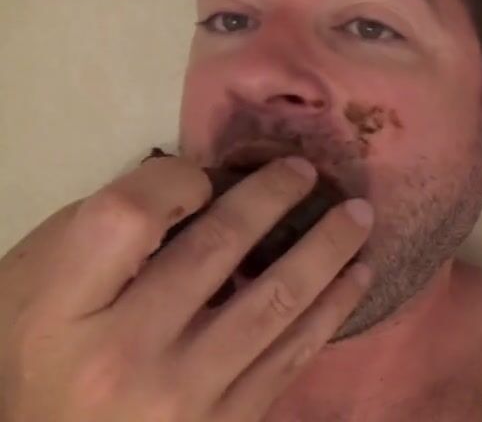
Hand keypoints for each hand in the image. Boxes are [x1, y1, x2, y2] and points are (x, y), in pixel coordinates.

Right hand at [0, 156, 373, 421]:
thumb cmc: (43, 360)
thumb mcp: (38, 289)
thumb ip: (103, 236)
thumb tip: (195, 188)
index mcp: (63, 308)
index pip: (131, 216)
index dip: (175, 179)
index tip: (202, 176)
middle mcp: (126, 353)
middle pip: (217, 249)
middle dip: (273, 196)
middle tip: (307, 171)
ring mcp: (186, 394)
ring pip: (276, 302)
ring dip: (328, 249)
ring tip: (359, 216)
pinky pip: (293, 356)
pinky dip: (332, 309)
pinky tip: (356, 276)